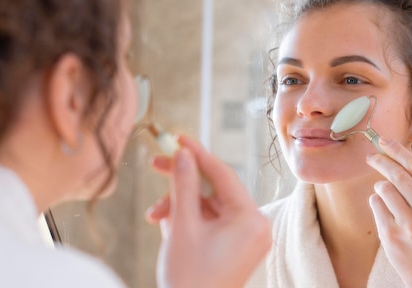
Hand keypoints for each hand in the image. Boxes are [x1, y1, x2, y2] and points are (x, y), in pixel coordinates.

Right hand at [146, 135, 270, 287]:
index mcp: (250, 220)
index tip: (178, 138)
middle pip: (214, 190)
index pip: (223, 174)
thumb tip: (182, 154)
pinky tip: (167, 225)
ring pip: (209, 206)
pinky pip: (211, 223)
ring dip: (180, 206)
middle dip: (182, 183)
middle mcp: (254, 227)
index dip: (197, 153)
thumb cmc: (189, 278)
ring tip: (156, 216)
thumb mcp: (182, 225)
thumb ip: (183, 184)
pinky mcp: (235, 248)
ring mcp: (246, 238)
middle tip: (157, 165)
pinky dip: (188, 221)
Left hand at [367, 137, 411, 287]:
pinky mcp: (391, 235)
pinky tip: (387, 214)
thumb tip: (397, 154)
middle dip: (380, 161)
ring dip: (380, 187)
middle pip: (397, 175)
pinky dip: (377, 203)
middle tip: (370, 157)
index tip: (383, 140)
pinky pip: (375, 204)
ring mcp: (411, 226)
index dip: (397, 151)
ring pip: (383, 188)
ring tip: (387, 197)